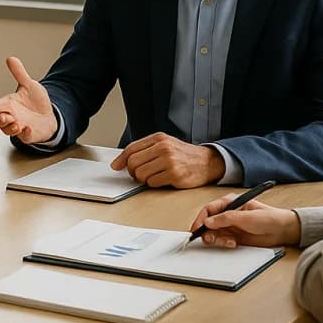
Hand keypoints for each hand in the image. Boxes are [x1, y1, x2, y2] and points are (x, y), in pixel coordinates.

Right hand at [0, 57, 57, 143]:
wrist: (48, 115)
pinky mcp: (28, 135)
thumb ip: (19, 73)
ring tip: (18, 123)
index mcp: (7, 105)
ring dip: (11, 128)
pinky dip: (25, 134)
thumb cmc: (35, 102)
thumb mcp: (28, 85)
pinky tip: (28, 128)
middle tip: (5, 116)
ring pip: (8, 131)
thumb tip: (11, 58)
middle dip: (0, 119)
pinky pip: (24, 137)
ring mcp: (18, 127)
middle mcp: (11, 117)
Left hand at [110, 133, 225, 187]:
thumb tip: (119, 163)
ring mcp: (169, 161)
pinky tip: (162, 180)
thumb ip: (143, 150)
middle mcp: (163, 147)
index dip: (121, 160)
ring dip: (143, 179)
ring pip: (141, 174)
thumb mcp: (164, 145)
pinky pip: (152, 183)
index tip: (116, 167)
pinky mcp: (175, 174)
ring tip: (153, 176)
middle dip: (133, 172)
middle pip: (133, 162)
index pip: (131, 148)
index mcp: (159, 138)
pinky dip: (154, 184)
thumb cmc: (183, 155)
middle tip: (139, 174)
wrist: (207, 162)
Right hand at [188, 195, 300, 247]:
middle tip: (211, 239)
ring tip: (227, 242)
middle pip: (209, 223)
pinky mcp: (235, 236)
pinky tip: (233, 243)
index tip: (197, 230)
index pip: (209, 209)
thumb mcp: (246, 217)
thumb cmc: (269, 218)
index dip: (201, 219)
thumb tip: (208, 222)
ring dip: (217, 239)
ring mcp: (231, 226)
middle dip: (208, 232)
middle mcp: (228, 214)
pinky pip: (222, 240)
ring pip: (214, 233)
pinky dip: (224, 243)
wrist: (283, 231)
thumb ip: (226, 219)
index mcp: (230, 203)